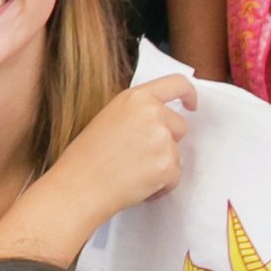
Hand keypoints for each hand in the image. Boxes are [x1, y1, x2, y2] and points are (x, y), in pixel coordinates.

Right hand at [59, 67, 194, 224]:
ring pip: (176, 154)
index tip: (191, 105)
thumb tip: (161, 120)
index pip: (177, 84)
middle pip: (180, 126)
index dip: (189, 94)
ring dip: (161, 166)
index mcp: (136, 98)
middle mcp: (153, 113)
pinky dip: (160, 186)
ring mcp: (162, 139)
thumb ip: (138, 113)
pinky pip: (174, 177)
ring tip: (130, 173)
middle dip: (167, 142)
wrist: (79, 187)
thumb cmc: (87, 157)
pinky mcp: (167, 166)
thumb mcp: (110, 118)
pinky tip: (136, 186)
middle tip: (137, 156)